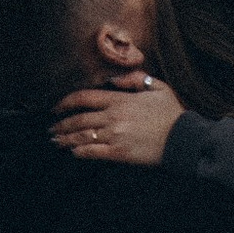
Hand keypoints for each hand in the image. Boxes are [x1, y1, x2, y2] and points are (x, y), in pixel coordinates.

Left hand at [51, 79, 183, 166]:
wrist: (182, 138)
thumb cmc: (171, 113)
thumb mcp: (157, 87)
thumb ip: (134, 79)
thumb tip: (113, 79)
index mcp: (120, 100)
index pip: (84, 97)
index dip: (65, 102)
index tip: (55, 107)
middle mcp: (113, 117)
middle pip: (79, 119)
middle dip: (61, 124)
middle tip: (51, 128)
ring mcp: (115, 135)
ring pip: (82, 136)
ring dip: (65, 138)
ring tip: (56, 141)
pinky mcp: (119, 153)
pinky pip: (93, 152)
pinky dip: (80, 151)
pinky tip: (73, 152)